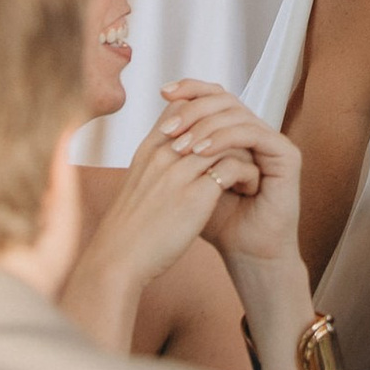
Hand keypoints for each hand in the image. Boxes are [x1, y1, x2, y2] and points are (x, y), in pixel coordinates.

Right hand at [90, 88, 266, 289]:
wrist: (118, 260)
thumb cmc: (131, 227)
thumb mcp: (139, 185)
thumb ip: (158, 165)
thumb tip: (180, 154)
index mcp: (149, 150)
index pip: (182, 109)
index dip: (208, 118)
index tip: (224, 139)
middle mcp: (163, 154)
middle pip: (208, 120)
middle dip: (232, 134)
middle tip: (246, 152)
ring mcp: (178, 173)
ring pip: (226, 140)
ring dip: (246, 153)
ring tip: (251, 172)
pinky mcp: (195, 195)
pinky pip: (234, 167)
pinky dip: (248, 174)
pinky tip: (250, 189)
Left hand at [156, 81, 302, 272]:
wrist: (245, 251)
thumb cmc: (218, 221)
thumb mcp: (190, 178)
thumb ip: (183, 149)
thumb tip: (160, 118)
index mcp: (236, 132)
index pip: (215, 96)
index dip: (191, 88)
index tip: (163, 91)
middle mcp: (256, 132)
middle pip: (226, 99)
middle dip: (194, 108)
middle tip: (169, 126)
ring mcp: (273, 142)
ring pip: (237, 114)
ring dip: (205, 127)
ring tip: (181, 146)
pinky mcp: (287, 155)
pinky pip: (253, 134)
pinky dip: (225, 139)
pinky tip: (201, 152)